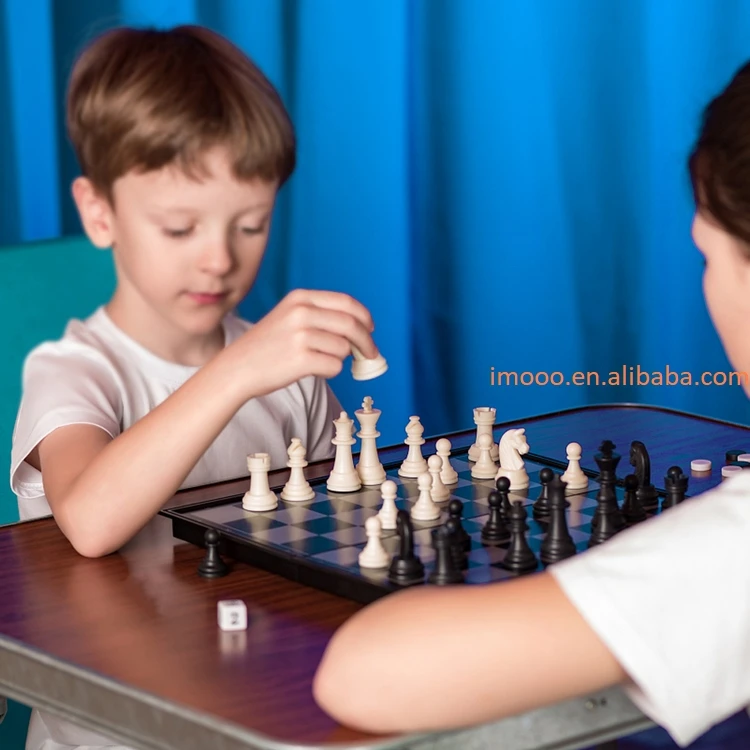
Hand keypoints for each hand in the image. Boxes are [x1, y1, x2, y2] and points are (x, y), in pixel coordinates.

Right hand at [222, 289, 379, 399]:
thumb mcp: (288, 316)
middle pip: (352, 325)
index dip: (364, 317)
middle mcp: (301, 313)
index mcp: (300, 298)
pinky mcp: (301, 359)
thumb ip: (320, 316)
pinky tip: (312, 369)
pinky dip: (331, 371)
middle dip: (367, 342)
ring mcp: (301, 336)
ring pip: (344, 348)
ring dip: (340, 359)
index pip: (346, 302)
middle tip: (371, 354)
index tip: (371, 328)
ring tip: (319, 361)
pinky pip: (335, 366)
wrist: (236, 368)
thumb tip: (362, 329)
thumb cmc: (266, 346)